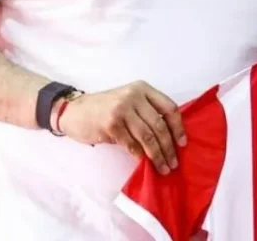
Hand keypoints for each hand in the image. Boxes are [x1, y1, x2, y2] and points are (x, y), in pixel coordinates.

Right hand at [56, 81, 186, 174]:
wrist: (74, 111)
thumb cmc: (104, 108)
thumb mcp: (128, 101)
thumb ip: (146, 112)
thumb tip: (168, 138)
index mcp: (142, 89)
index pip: (169, 107)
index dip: (178, 127)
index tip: (183, 143)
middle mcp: (134, 96)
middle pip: (159, 124)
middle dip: (169, 146)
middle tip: (173, 163)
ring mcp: (122, 109)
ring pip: (147, 136)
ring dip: (157, 155)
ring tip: (163, 167)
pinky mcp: (111, 124)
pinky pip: (131, 144)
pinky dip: (139, 155)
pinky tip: (143, 163)